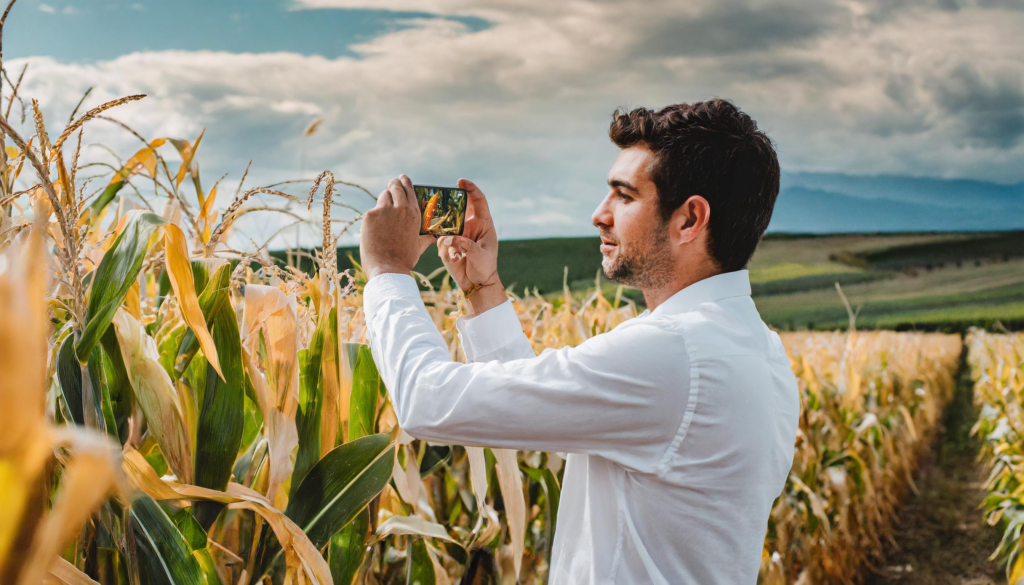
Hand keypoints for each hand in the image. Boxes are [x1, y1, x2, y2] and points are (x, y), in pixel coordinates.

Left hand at [359, 175, 434, 280]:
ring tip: (383, 208)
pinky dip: (374, 216)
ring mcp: (384, 210)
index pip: (409, 190)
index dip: (405, 182)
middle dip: (393, 185)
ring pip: (383, 197)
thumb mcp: (419, 246)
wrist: (388, 269)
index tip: (402, 178)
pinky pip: (372, 211)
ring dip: (384, 200)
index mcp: (414, 213)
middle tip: (391, 185)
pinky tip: (374, 226)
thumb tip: (435, 237)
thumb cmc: (404, 259)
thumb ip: (426, 238)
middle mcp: (401, 208)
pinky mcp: (370, 215)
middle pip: (395, 187)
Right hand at [437, 179, 505, 314]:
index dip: (470, 189)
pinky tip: (453, 258)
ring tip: (450, 243)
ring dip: (444, 228)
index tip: (460, 181)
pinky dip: (443, 248)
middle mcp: (469, 225)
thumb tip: (452, 239)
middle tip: (441, 201)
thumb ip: (468, 246)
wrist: (475, 283)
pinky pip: (440, 239)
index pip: (478, 200)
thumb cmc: (485, 268)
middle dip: (450, 203)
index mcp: (483, 223)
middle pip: (458, 206)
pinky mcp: (447, 243)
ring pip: (445, 222)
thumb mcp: (481, 257)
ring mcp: (457, 233)